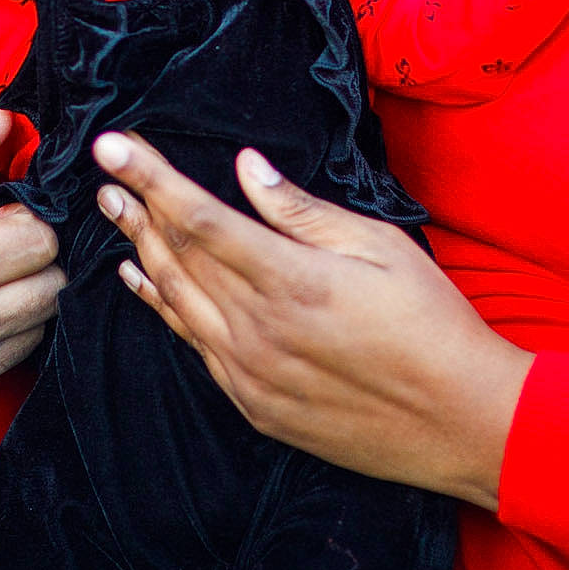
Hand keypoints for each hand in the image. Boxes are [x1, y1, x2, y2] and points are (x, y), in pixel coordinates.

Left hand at [92, 131, 529, 509]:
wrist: (463, 424)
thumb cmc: (433, 324)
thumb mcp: (381, 247)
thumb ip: (303, 210)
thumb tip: (246, 169)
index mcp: (291, 281)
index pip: (200, 217)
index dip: (151, 177)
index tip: (113, 145)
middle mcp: (258, 331)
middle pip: (176, 257)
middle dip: (137, 208)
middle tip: (106, 173)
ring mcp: (250, 374)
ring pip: (176, 301)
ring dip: (140, 252)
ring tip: (113, 213)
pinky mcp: (254, 405)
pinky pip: (192, 345)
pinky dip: (161, 307)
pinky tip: (144, 283)